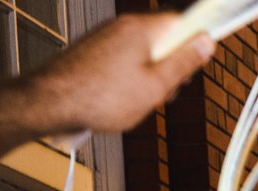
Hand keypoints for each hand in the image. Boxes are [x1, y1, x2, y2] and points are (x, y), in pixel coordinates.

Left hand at [27, 15, 213, 136]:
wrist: (50, 102)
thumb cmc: (100, 97)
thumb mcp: (155, 86)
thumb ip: (183, 63)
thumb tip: (205, 42)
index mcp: (140, 30)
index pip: (181, 21)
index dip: (197, 39)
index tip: (206, 52)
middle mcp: (122, 27)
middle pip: (163, 39)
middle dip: (172, 65)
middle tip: (167, 90)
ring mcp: (106, 38)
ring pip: (144, 53)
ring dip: (152, 75)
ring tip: (141, 99)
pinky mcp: (95, 52)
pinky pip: (126, 60)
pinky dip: (133, 77)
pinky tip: (124, 98)